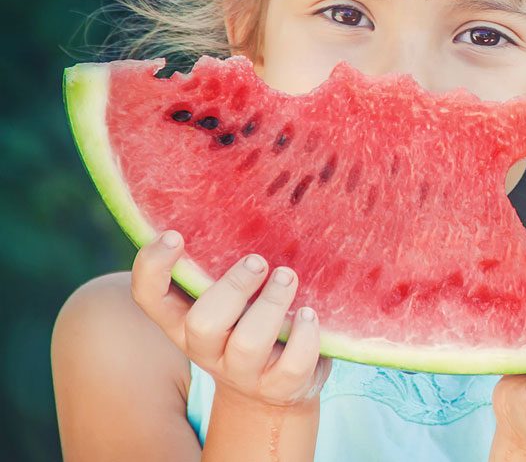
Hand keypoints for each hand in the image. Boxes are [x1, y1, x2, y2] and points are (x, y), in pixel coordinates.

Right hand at [131, 231, 330, 408]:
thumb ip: (217, 266)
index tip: (174, 234)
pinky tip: (310, 313)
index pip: (148, 298)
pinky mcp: (281, 386)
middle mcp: (206, 348)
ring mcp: (243, 371)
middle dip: (232, 288)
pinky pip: (292, 364)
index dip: (152, 268)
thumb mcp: (225, 298)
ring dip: (271, 305)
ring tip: (287, 278)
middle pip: (203, 323)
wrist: (272, 392)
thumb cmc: (246, 324)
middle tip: (258, 261)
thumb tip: (235, 201)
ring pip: (248, 343)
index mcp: (182, 321)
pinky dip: (305, 336)